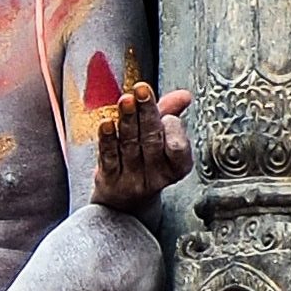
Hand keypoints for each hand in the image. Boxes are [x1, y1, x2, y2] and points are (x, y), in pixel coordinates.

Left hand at [92, 82, 193, 212]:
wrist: (123, 198)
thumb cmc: (145, 159)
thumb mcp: (162, 136)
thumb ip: (170, 112)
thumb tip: (183, 95)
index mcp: (176, 166)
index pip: (178, 149)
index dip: (173, 130)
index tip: (168, 116)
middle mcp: (155, 174)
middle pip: (152, 140)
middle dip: (147, 114)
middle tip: (142, 92)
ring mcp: (132, 178)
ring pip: (130, 145)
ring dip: (128, 120)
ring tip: (126, 100)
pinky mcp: (109, 179)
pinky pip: (109, 156)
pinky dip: (108, 139)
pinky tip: (106, 124)